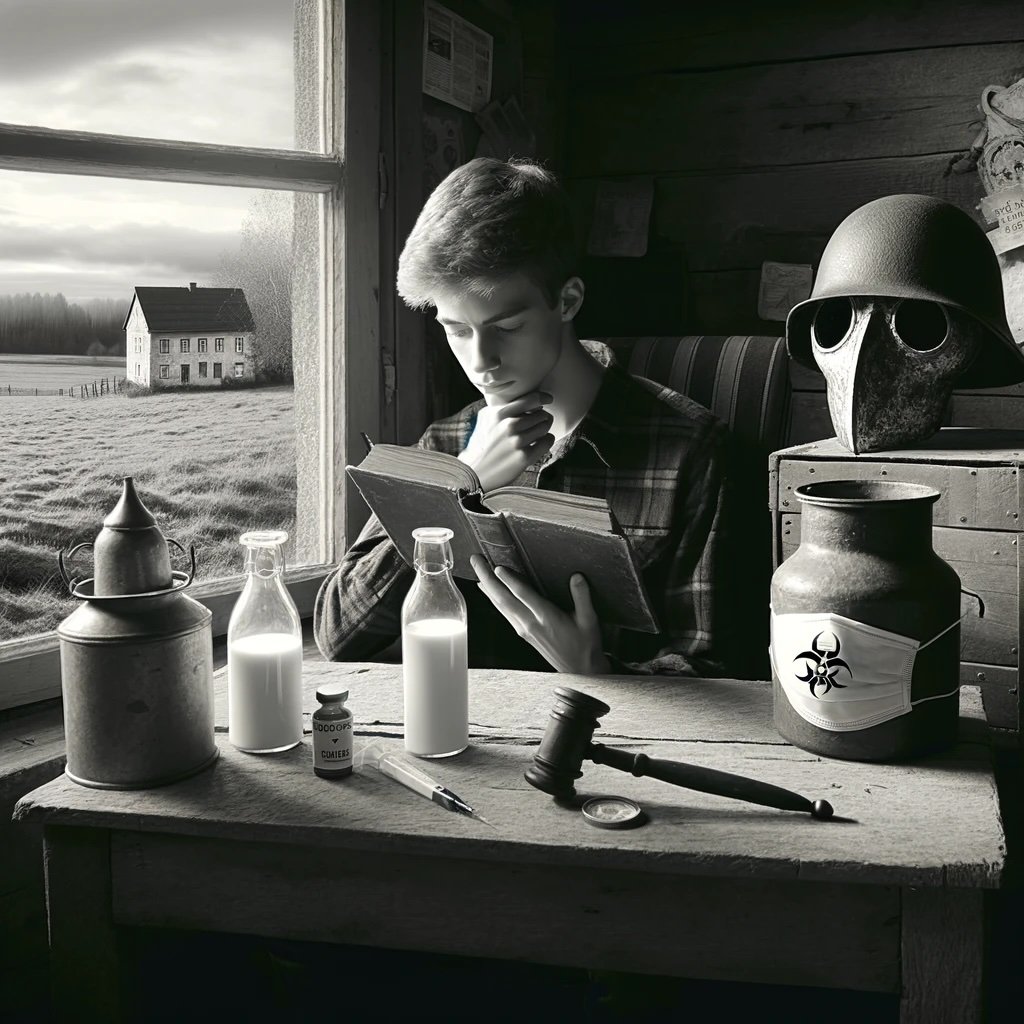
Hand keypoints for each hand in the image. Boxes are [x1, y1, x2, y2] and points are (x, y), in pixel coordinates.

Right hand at [458, 391, 553, 491]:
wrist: (483, 472)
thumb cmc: (494, 445)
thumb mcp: (495, 423)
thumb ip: (511, 411)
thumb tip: (538, 403)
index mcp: (500, 414)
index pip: (530, 399)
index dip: (544, 397)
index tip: (548, 399)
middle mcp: (509, 425)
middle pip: (542, 414)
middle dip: (543, 419)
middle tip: (537, 426)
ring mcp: (517, 441)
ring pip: (545, 427)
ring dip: (544, 431)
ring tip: (536, 436)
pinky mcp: (525, 456)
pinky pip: (548, 441)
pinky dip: (546, 442)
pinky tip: (538, 445)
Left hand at [471, 555, 610, 674]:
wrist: (579, 669)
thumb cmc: (584, 645)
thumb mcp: (589, 619)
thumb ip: (582, 596)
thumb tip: (576, 577)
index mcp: (547, 618)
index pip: (524, 595)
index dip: (510, 580)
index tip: (498, 567)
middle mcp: (531, 623)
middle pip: (503, 598)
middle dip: (488, 578)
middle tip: (477, 561)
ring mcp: (524, 629)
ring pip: (500, 605)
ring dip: (487, 586)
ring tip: (477, 570)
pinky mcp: (523, 633)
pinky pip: (504, 612)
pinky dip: (493, 599)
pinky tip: (488, 591)